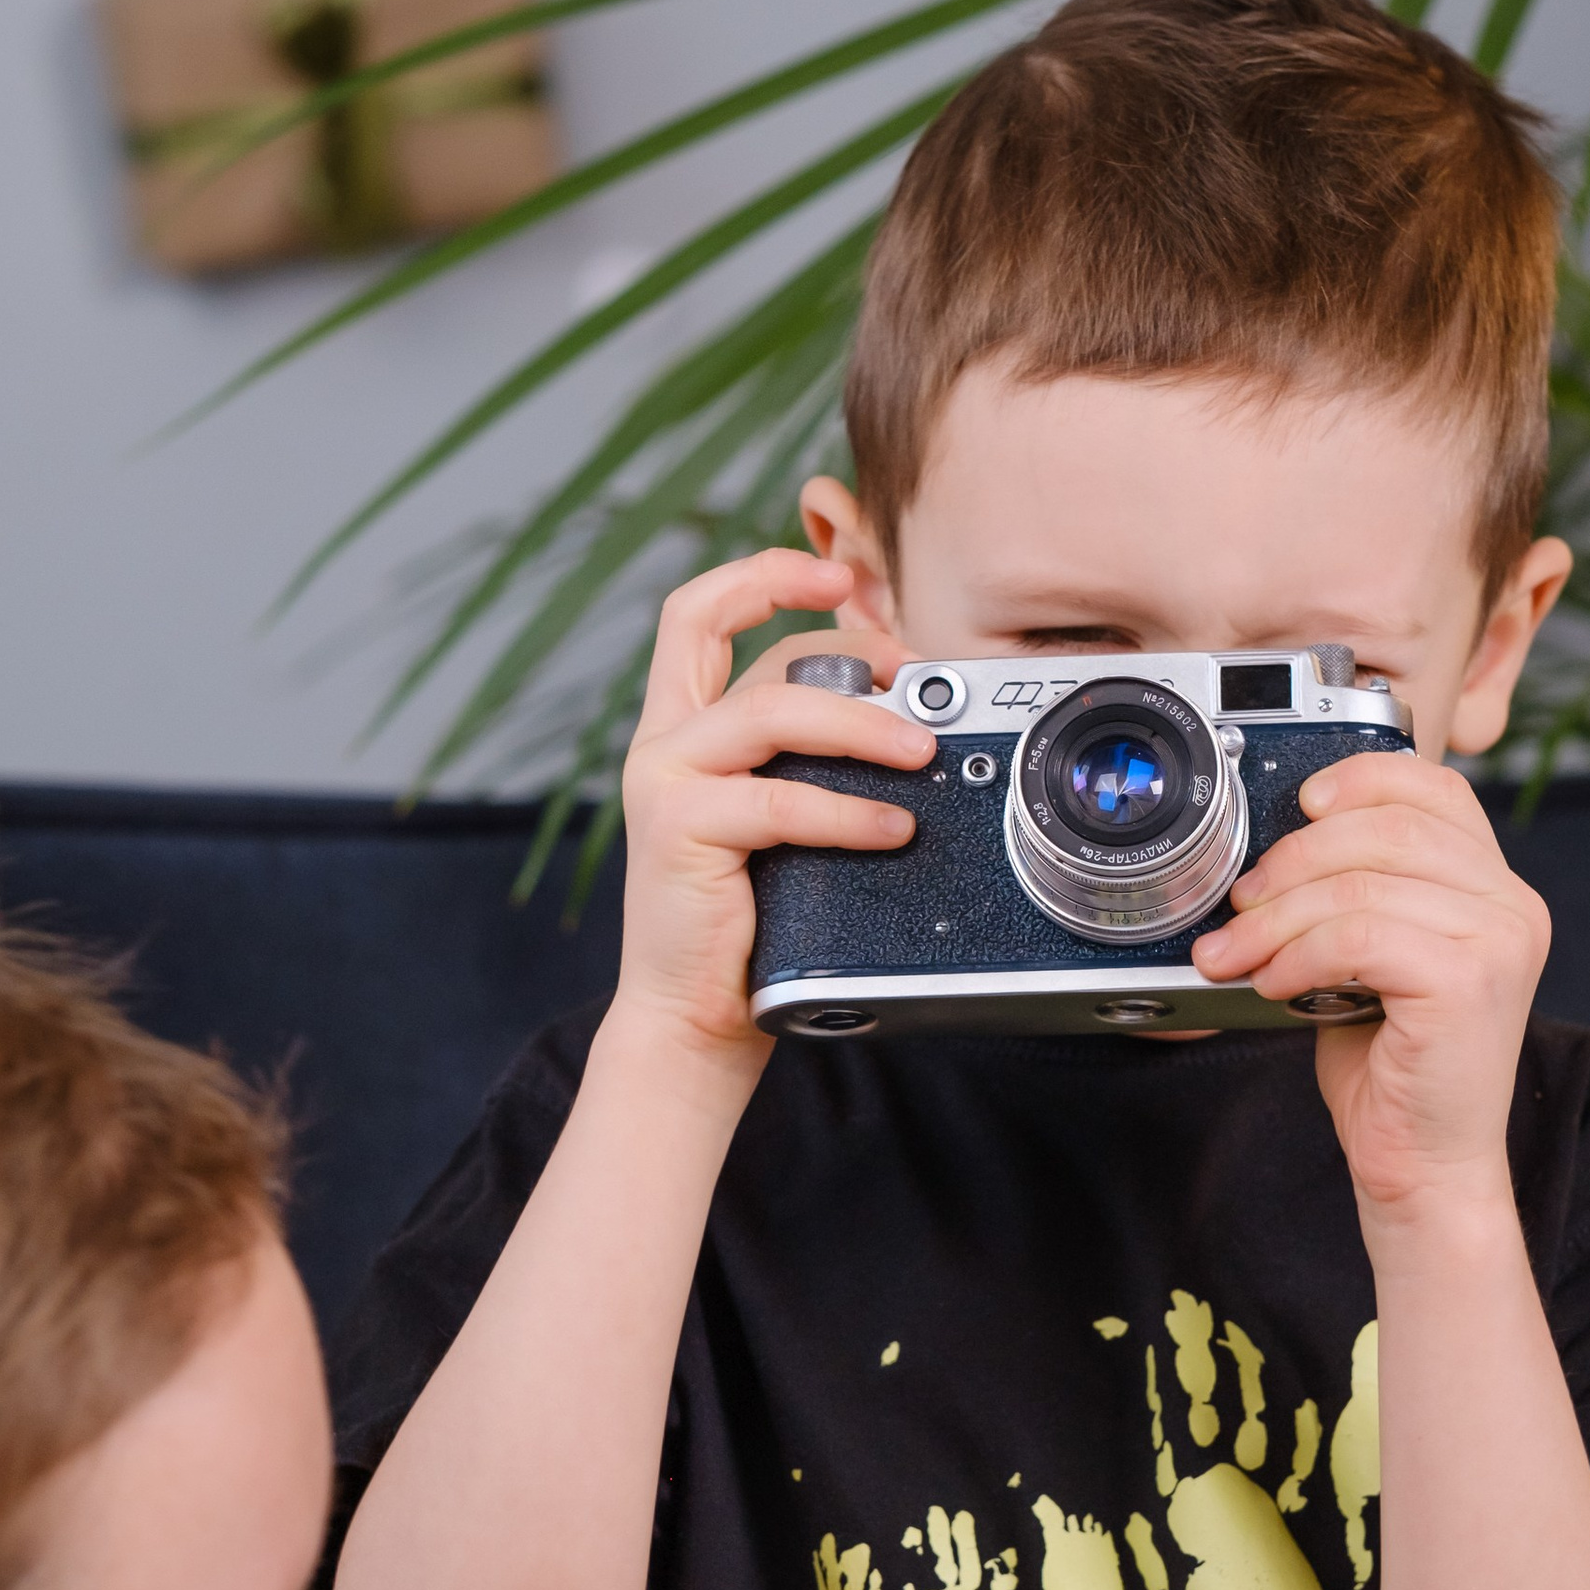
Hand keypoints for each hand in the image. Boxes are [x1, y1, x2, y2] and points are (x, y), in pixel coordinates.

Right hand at [612, 550, 930, 1063]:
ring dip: (859, 723)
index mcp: (684, 729)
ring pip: (771, 712)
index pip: (698, 614)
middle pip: (750, 651)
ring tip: (923, 751)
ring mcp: (666, 782)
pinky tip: (894, 828)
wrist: (698, 1016)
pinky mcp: (680, 830)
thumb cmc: (753, 921)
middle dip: (843, 649)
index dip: (762, 575)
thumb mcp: (782, 821)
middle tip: (916, 672)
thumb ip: (812, 762)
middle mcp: (666, 744)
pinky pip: (780, 801)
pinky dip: (848, 812)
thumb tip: (905, 713)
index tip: (835, 573)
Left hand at [1188, 755, 1547, 1220]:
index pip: (1434, 787)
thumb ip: (1358, 890)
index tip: (1298, 808)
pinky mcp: (1467, 983)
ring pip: (1360, 884)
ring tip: (1238, 954)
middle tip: (1240, 904)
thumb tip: (1276, 848)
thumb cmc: (1394, 1065)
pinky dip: (1298, 954)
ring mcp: (1499, 942)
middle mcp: (1512, 905)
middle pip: (1386, 828)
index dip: (1359, 779)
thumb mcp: (1375, 957)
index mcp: (1497, 887)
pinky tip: (1275, 983)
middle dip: (1292, 860)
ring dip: (1277, 917)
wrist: (1425, 1163)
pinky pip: (1357, 936)